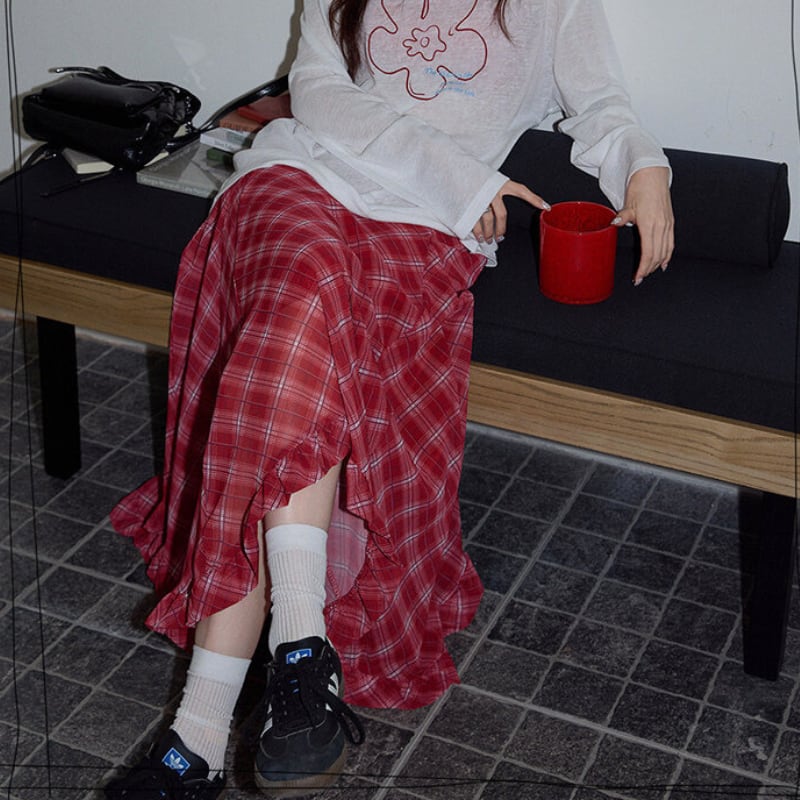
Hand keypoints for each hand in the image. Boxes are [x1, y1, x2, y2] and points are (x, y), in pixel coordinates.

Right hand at [472, 180, 549, 243]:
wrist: (454, 168)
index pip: (521, 191)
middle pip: (500, 215)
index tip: (545, 206)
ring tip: (487, 239)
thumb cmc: (474, 175)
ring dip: (488, 233)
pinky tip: (477, 236)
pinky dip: (476, 232)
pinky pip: (474, 222)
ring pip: (486, 221)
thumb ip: (501, 189)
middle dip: (500, 229)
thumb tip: (510, 203)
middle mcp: (491, 191)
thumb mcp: (490, 178)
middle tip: (500, 238)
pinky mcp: (467, 205)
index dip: (534, 199)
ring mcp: (479, 199)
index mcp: (500, 183)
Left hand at [612, 166, 673, 284]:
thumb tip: (613, 224)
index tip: (638, 277)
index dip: (644, 267)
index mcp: (650, 224)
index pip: (649, 252)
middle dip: (649, 269)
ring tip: (649, 272)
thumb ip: (622, 217)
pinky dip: (668, 255)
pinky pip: (671, 243)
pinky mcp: (670, 222)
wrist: (653, 174)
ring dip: (658, 264)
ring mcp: (668, 224)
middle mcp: (661, 226)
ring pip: (665, 251)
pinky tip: (664, 263)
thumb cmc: (640, 188)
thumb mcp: (629, 204)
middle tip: (640, 278)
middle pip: (657, 255)